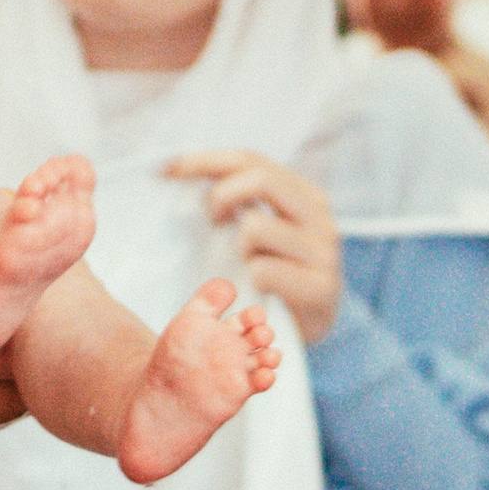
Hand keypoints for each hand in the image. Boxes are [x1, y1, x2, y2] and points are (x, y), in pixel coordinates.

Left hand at [163, 148, 341, 341]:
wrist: (308, 329)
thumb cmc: (273, 274)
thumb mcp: (257, 231)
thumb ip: (234, 203)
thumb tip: (177, 176)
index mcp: (303, 194)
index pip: (250, 160)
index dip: (204, 160)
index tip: (165, 170)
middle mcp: (319, 215)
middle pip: (260, 179)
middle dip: (220, 196)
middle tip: (210, 222)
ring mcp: (323, 250)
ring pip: (255, 226)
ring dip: (237, 247)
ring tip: (245, 264)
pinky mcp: (321, 287)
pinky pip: (263, 270)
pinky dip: (250, 279)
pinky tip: (258, 289)